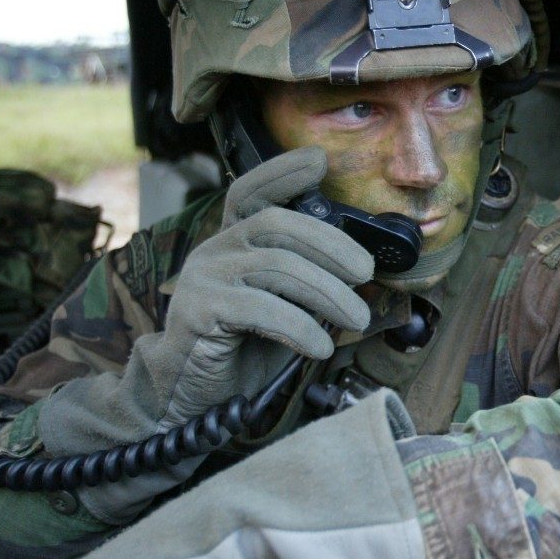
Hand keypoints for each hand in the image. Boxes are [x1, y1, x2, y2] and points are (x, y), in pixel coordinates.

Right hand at [154, 146, 373, 425]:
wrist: (193, 396)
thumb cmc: (246, 349)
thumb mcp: (286, 309)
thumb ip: (311, 284)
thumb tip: (363, 275)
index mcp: (235, 241)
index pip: (252, 192)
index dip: (282, 173)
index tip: (319, 161)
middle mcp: (216, 249)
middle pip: (277, 224)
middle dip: (331, 244)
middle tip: (366, 273)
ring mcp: (203, 276)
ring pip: (276, 266)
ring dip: (327, 293)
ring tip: (358, 320)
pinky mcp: (198, 310)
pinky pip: (259, 308)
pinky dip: (299, 326)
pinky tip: (320, 347)